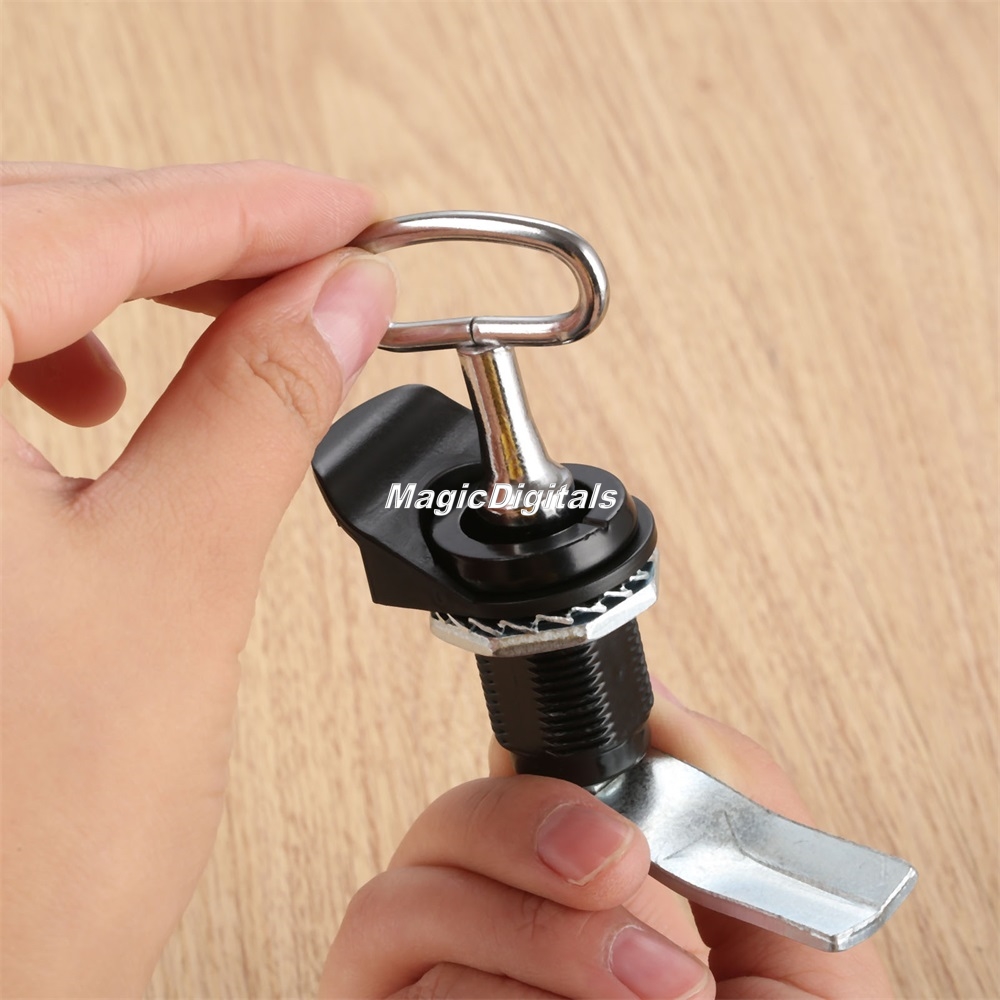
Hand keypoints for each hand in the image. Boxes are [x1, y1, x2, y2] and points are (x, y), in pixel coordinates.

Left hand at [1, 161, 396, 995]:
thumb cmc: (9, 854)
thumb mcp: (173, 581)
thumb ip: (263, 407)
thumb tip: (336, 305)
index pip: (87, 227)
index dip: (245, 210)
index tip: (342, 214)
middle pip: (28, 232)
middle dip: (189, 239)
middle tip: (312, 259)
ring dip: (115, 286)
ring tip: (223, 315)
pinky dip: (44, 350)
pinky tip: (88, 392)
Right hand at [322, 689, 894, 998]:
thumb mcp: (794, 946)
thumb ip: (740, 806)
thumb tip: (659, 709)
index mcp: (575, 894)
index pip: (512, 780)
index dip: (549, 775)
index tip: (626, 822)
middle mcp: (487, 933)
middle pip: (443, 821)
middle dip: (527, 827)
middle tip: (620, 871)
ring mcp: (428, 990)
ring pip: (401, 899)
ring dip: (527, 935)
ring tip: (646, 988)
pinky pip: (386, 982)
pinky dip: (484, 992)